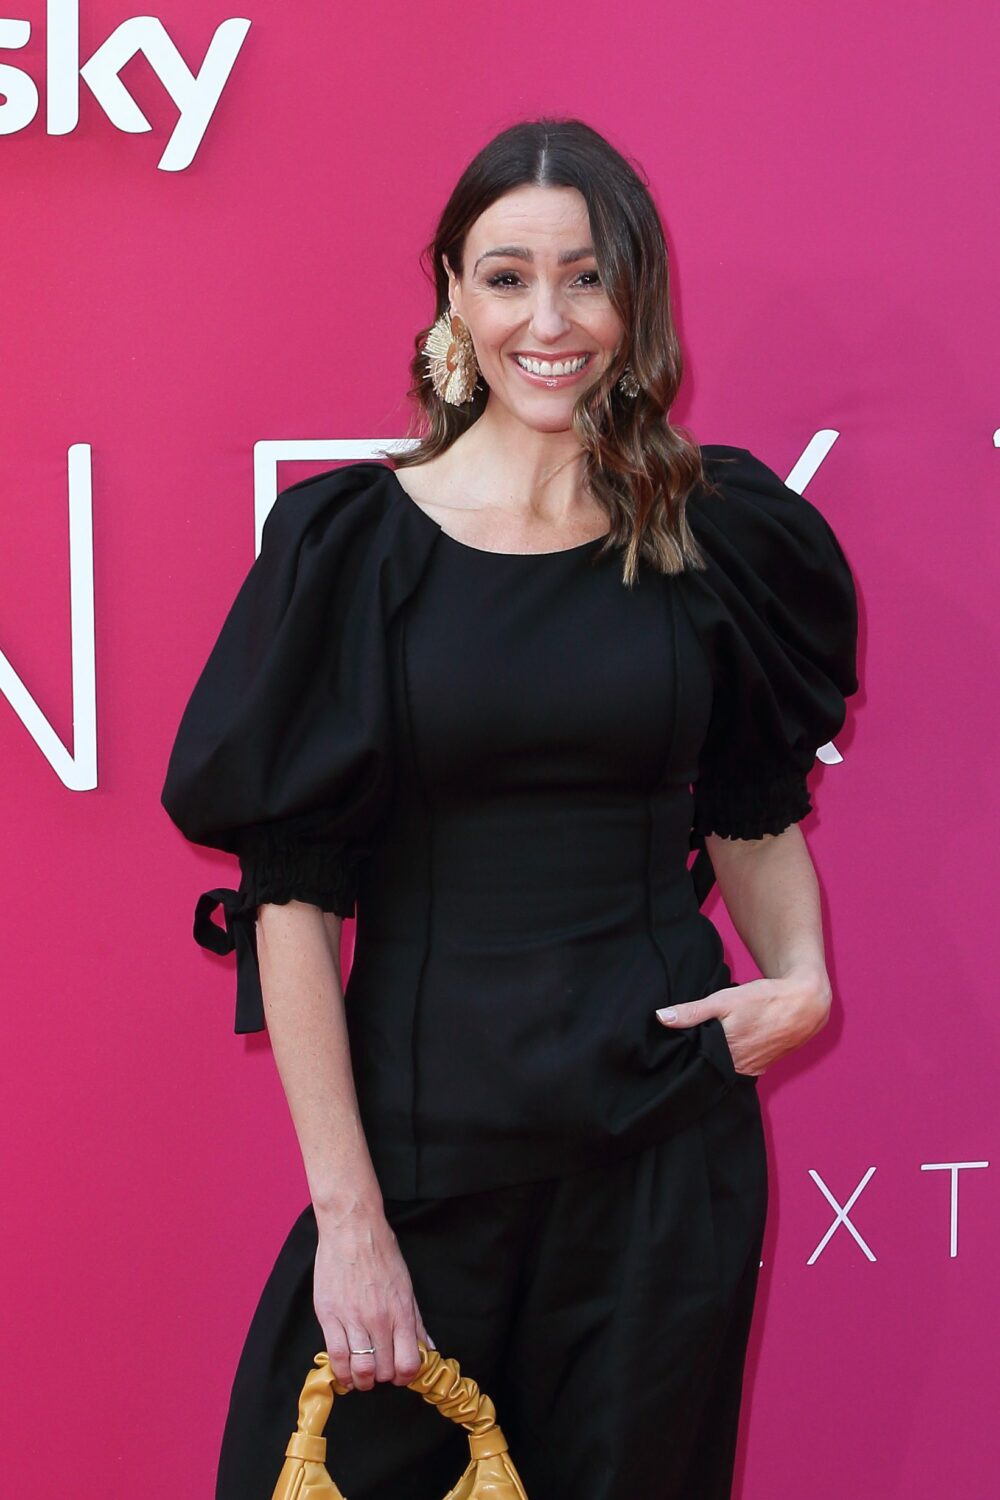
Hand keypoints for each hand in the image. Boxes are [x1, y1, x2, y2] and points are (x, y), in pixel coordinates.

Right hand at [313, 1199, 435, 1391]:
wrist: (352, 1230)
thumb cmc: (381, 1253)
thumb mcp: (407, 1285)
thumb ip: (416, 1320)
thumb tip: (428, 1346)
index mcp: (401, 1312)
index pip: (409, 1363)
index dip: (406, 1377)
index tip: (401, 1376)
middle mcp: (379, 1319)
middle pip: (384, 1370)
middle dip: (384, 1379)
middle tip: (380, 1373)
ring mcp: (353, 1319)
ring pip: (360, 1369)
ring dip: (363, 1382)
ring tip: (363, 1380)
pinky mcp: (329, 1316)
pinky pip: (336, 1356)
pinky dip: (341, 1373)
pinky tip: (345, 1375)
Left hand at [655, 967, 831, 1076]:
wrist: (805, 1004)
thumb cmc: (765, 1000)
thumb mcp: (724, 1000)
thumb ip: (692, 1012)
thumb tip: (661, 1018)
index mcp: (726, 1054)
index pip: (695, 1062)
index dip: (684, 1055)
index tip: (673, 1049)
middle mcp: (739, 1068)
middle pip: (709, 1067)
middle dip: (698, 1059)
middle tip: (688, 1045)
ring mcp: (752, 1069)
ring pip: (724, 1069)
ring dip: (716, 1060)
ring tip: (708, 1045)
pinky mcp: (761, 1067)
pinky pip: (739, 1068)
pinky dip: (731, 1060)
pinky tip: (728, 1048)